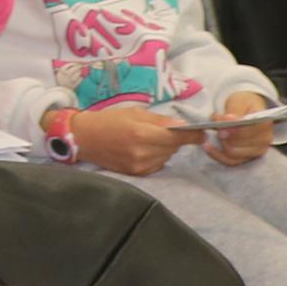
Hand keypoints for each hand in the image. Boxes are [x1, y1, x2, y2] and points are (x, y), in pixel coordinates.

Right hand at [64, 103, 190, 176]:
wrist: (84, 138)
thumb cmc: (108, 120)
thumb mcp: (134, 112)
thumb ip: (159, 120)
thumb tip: (183, 125)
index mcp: (142, 133)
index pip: (178, 137)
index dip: (193, 135)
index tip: (203, 132)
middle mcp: (143, 152)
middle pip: (174, 147)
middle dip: (174, 139)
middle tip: (162, 130)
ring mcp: (140, 165)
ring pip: (167, 157)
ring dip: (165, 148)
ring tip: (148, 139)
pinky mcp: (137, 173)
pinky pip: (158, 164)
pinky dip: (156, 157)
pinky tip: (143, 149)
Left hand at [203, 92, 276, 165]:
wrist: (246, 109)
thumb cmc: (243, 104)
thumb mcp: (239, 102)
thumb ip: (234, 111)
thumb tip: (228, 120)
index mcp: (265, 124)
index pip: (251, 131)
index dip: (235, 131)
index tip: (221, 126)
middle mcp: (264, 140)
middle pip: (240, 144)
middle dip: (225, 135)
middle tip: (214, 126)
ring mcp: (256, 151)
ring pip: (234, 154)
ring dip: (220, 144)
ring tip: (211, 133)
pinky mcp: (246, 158)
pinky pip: (230, 161)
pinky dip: (217, 155)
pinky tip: (207, 146)